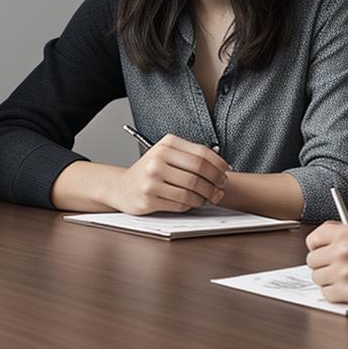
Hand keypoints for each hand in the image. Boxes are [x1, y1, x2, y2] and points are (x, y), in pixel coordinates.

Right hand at [104, 134, 227, 214]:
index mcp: (166, 144)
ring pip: (192, 189)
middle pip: (199, 170)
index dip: (218, 164)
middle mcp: (157, 159)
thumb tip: (220, 165)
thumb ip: (189, 156)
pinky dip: (192, 204)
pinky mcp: (149, 198)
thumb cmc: (150, 171)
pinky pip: (181, 203)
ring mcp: (152, 179)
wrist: (122, 187)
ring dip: (206, 196)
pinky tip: (194, 202)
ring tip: (210, 196)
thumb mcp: (166, 155)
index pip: (201, 153)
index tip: (225, 171)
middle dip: (216, 181)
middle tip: (221, 186)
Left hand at [305, 222, 347, 310]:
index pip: (314, 238)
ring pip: (318, 279)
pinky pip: (327, 295)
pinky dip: (336, 295)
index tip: (321, 253)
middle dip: (323, 267)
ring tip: (347, 280)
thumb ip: (344, 236)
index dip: (317, 248)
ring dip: (329, 282)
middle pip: (312, 261)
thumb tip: (320, 244)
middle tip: (336, 270)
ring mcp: (346, 272)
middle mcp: (344, 251)